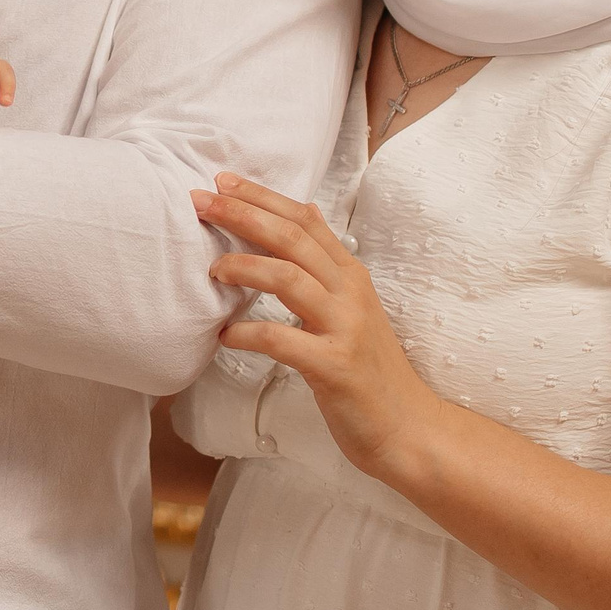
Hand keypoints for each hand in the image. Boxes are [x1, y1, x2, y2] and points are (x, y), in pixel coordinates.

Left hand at [193, 171, 447, 486]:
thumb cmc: (370, 370)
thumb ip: (328, 263)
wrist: (408, 428)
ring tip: (212, 269)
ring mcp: (345, 328)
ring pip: (289, 278)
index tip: (221, 181)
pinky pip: (282, 340)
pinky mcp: (335, 367)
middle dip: (244, 214)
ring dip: (244, 266)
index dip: (262, 197)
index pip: (304, 220)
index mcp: (351, 274)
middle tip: (201, 202)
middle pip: (293, 238)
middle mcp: (350, 292)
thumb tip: (305, 210)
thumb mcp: (354, 305)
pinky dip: (248, 334)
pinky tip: (224, 337)